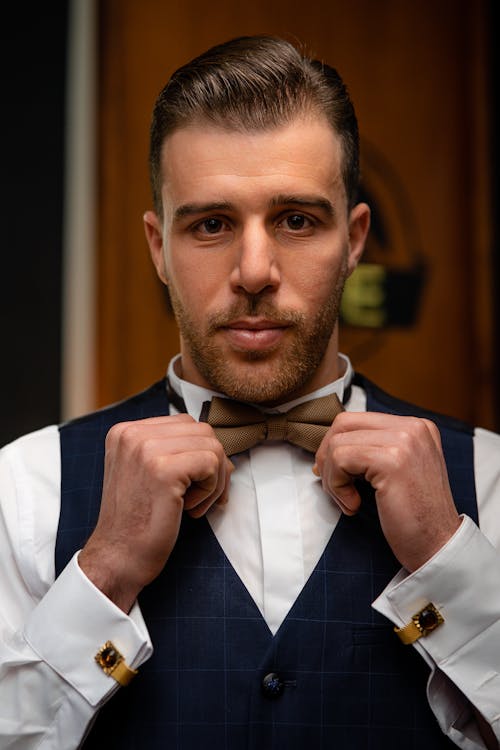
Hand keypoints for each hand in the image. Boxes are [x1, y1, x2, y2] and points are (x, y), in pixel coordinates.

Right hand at [78, 414, 232, 611]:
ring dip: (214, 479)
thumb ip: (171, 451)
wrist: (117, 558)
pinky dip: (211, 489)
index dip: (198, 453)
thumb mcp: (145, 473)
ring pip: (211, 445)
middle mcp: (132, 434)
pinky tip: (190, 509)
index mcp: (125, 432)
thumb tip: (219, 449)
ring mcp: (146, 449)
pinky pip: (212, 463)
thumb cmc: (138, 522)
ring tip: (194, 505)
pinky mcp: (163, 469)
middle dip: (213, 465)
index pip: (184, 424)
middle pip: (201, 431)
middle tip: (201, 498)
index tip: (193, 485)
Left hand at [314, 412, 460, 571]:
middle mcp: (413, 427)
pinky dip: (337, 486)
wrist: (438, 546)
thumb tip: (329, 445)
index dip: (335, 446)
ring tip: (348, 501)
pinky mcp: (392, 460)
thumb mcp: (397, 470)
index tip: (334, 474)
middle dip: (327, 455)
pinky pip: (340, 459)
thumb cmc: (414, 517)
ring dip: (332, 477)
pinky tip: (354, 505)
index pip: (357, 419)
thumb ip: (374, 450)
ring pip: (338, 443)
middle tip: (334, 486)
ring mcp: (404, 441)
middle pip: (344, 423)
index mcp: (416, 427)